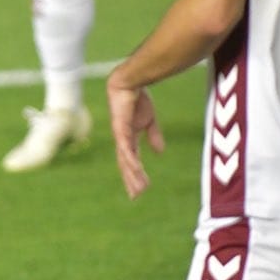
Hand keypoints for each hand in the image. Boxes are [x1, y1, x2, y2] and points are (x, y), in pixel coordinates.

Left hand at [108, 75, 164, 198]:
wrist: (129, 83)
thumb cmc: (137, 99)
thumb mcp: (149, 121)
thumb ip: (153, 136)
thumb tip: (159, 152)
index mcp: (128, 139)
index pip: (130, 161)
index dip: (134, 174)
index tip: (139, 188)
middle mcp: (122, 140)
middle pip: (126, 165)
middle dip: (131, 180)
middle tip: (136, 196)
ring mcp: (120, 136)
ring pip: (126, 160)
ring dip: (132, 175)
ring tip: (139, 188)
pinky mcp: (121, 129)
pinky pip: (126, 148)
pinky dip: (131, 159)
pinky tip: (135, 170)